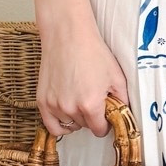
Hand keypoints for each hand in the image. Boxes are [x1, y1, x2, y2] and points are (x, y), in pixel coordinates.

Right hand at [37, 18, 129, 137]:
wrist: (67, 35)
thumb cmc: (92, 52)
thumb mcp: (116, 76)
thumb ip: (122, 100)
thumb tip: (122, 115)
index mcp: (90, 104)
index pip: (100, 130)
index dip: (105, 124)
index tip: (105, 116)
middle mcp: (70, 108)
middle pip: (85, 127)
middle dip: (91, 117)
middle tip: (93, 99)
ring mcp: (54, 105)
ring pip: (70, 125)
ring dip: (76, 118)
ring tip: (79, 100)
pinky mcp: (42, 101)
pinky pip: (51, 126)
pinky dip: (61, 124)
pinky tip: (67, 117)